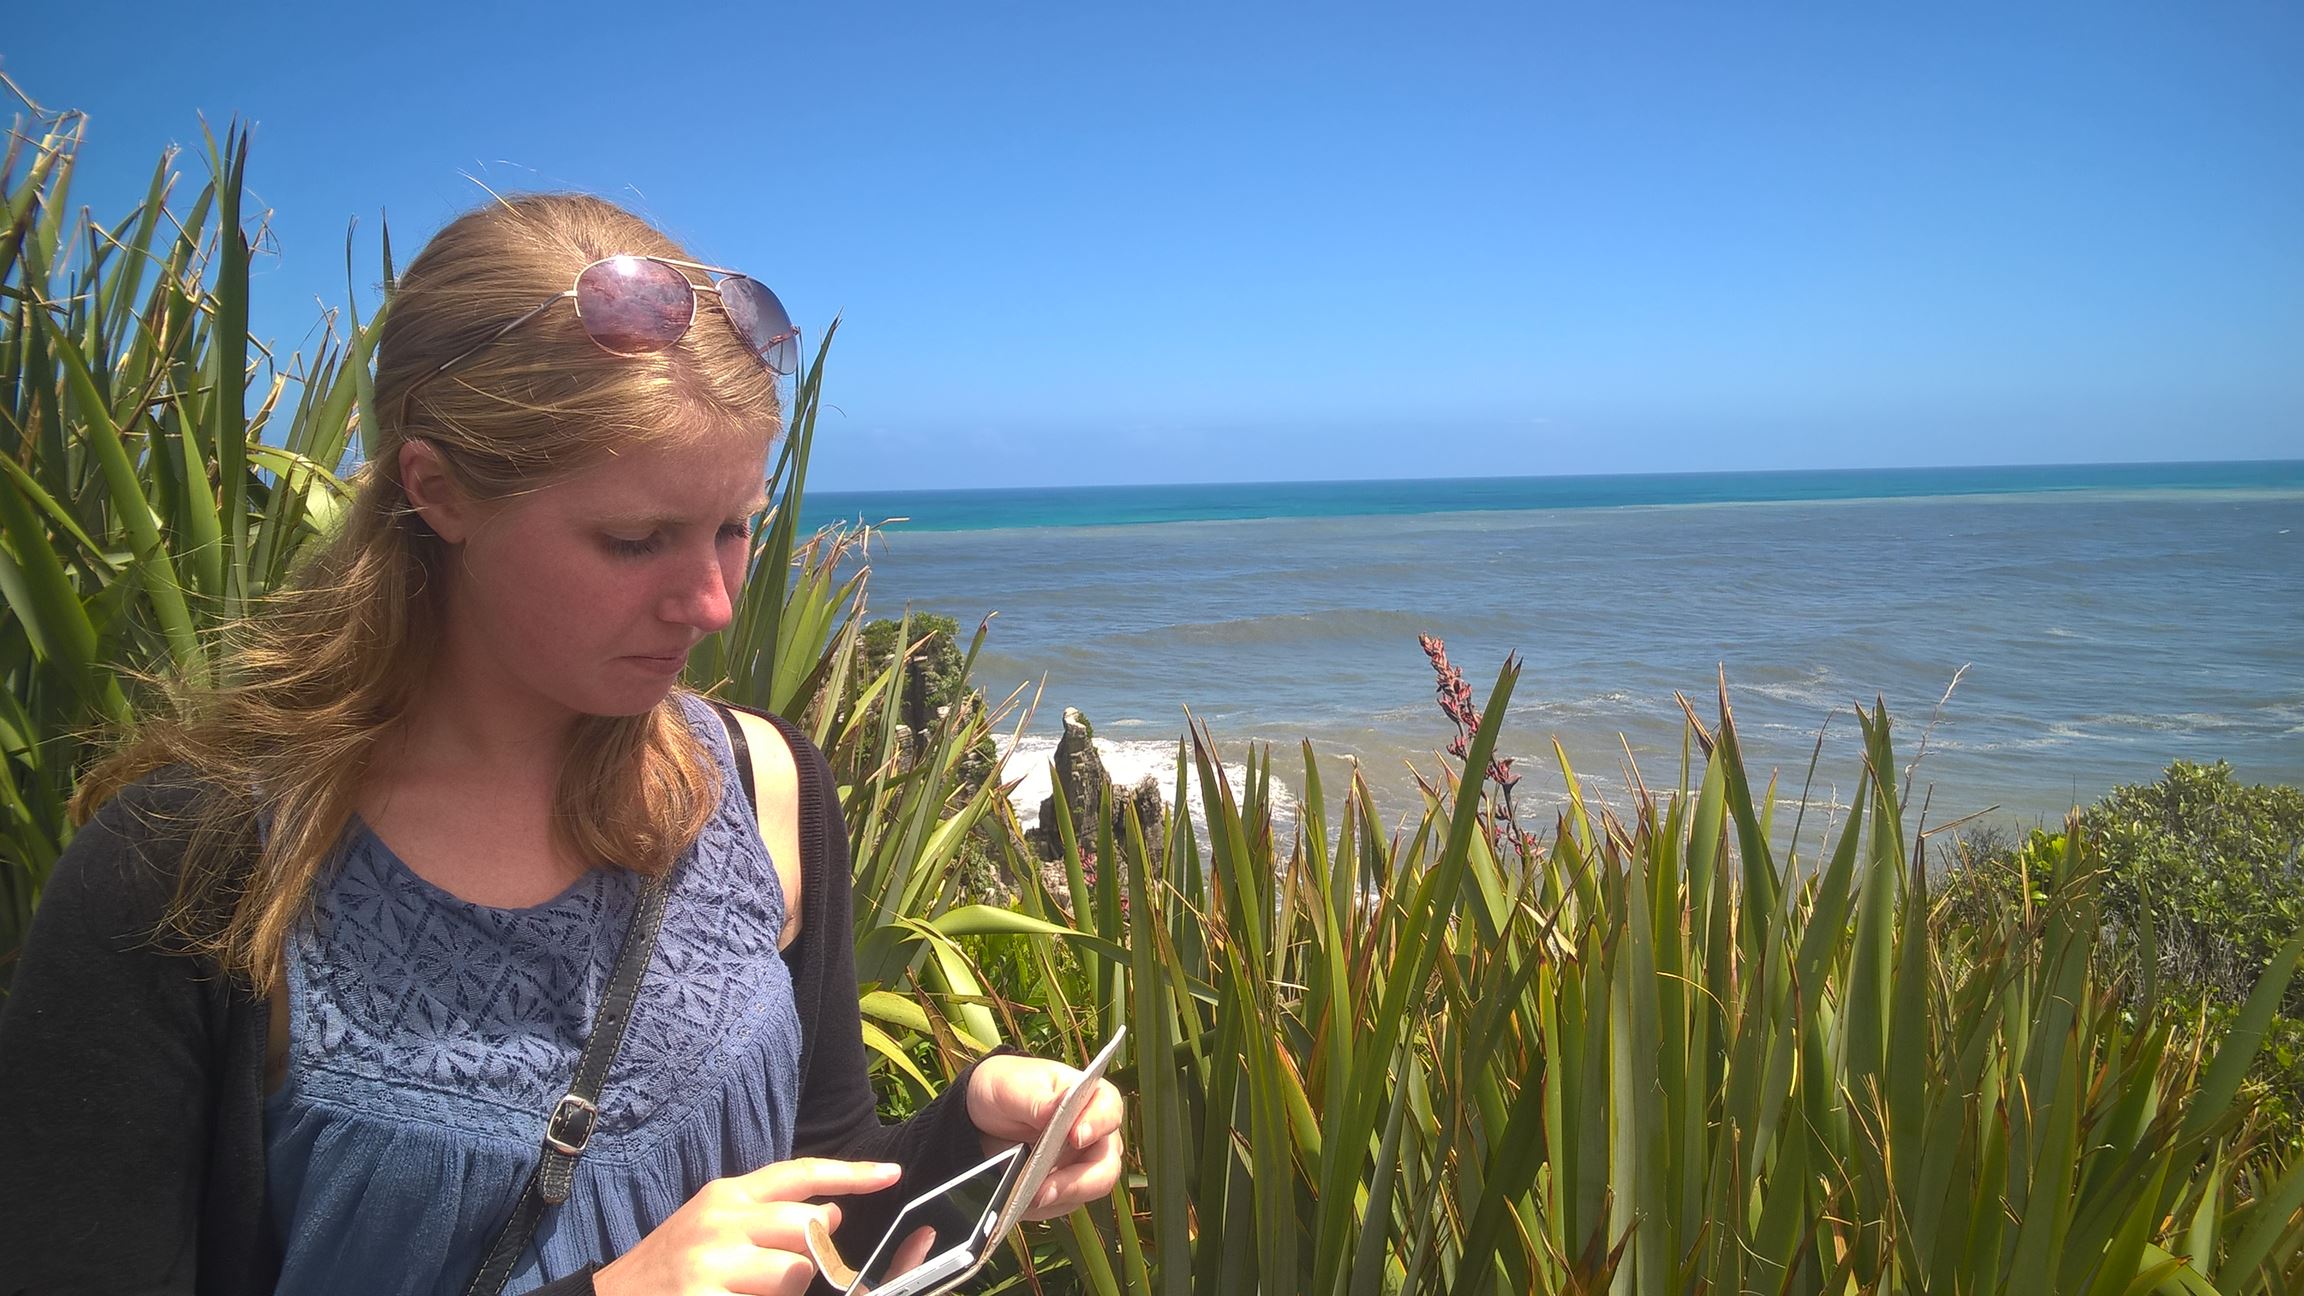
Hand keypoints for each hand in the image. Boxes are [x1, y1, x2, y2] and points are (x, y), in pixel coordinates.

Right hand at [594, 1157, 900, 1295]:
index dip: (850, 1175)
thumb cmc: (672, 1267)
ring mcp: (710, 1262)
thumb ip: (769, 1216)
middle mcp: (720, 1220)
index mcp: (727, 1196)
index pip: (799, 1174)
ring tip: (749, 1292)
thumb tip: (832, 1215)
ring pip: (795, 1273)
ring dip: (787, 1292)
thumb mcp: (714, 1226)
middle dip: (815, 1257)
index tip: (891, 1174)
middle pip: (809, 1228)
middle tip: (785, 1275)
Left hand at [965, 1054, 1125, 1219]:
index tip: (1075, 1136)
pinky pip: (1060, 1205)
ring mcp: (1082, 1165)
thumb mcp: (1012, 1089)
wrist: (980, 1118)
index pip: (1108, 1111)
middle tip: (1043, 1190)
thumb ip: (1038, 1099)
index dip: (1097, 1125)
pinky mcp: (1065, 1188)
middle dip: (1076, 1182)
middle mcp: (1095, 1135)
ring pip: (1085, 1192)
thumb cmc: (1005, 1090)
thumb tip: (1059, 1105)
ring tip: (1023, 1200)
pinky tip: (1018, 1203)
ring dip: (1055, 1199)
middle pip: (1105, 1165)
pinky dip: (1040, 1207)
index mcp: (1091, 1098)